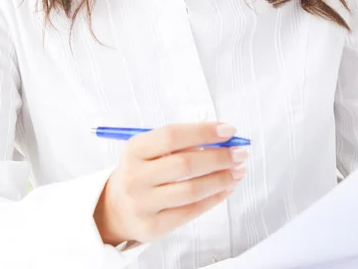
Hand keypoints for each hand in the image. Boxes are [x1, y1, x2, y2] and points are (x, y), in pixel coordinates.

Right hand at [93, 122, 248, 245]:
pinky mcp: (153, 227)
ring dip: (222, 178)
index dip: (203, 131)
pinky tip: (227, 187)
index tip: (229, 130)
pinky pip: (192, 211)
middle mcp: (135, 177)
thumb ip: (183, 141)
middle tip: (240, 152)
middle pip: (185, 164)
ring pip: (192, 190)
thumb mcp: (151, 148)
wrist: (117, 207)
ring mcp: (143, 204)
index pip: (172, 135)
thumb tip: (223, 139)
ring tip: (239, 170)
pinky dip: (215, 197)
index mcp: (134, 149)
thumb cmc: (144, 170)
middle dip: (219, 157)